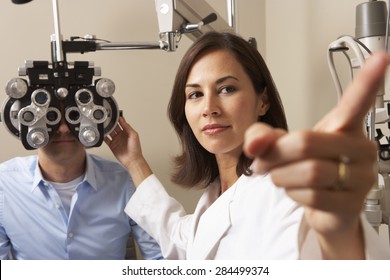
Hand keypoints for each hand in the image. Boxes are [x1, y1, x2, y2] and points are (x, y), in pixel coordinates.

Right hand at [105, 116, 151, 185]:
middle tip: (106, 119)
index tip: (113, 115)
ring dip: (106, 129)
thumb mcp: (134, 135)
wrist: (132, 160)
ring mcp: (116, 140)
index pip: (121, 123)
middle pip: (114, 127)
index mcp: (127, 132)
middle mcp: (121, 135)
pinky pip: (106, 140)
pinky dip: (103, 136)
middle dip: (110, 123)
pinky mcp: (112, 145)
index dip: (117, 119)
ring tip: (102, 125)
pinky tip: (101, 133)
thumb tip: (123, 120)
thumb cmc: (136, 149)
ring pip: (109, 132)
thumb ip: (128, 127)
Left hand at [243, 52, 389, 258]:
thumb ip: (262, 137)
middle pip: (306, 142)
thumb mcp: (281, 146)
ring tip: (282, 177)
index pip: (356, 102)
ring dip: (281, 177)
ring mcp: (360, 177)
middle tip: (263, 162)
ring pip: (308, 172)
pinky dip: (293, 195)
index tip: (381, 58)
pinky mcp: (353, 203)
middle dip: (275, 154)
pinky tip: (297, 192)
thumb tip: (254, 145)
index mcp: (343, 126)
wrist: (323, 205)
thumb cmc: (306, 166)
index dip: (368, 81)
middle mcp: (359, 148)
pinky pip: (313, 197)